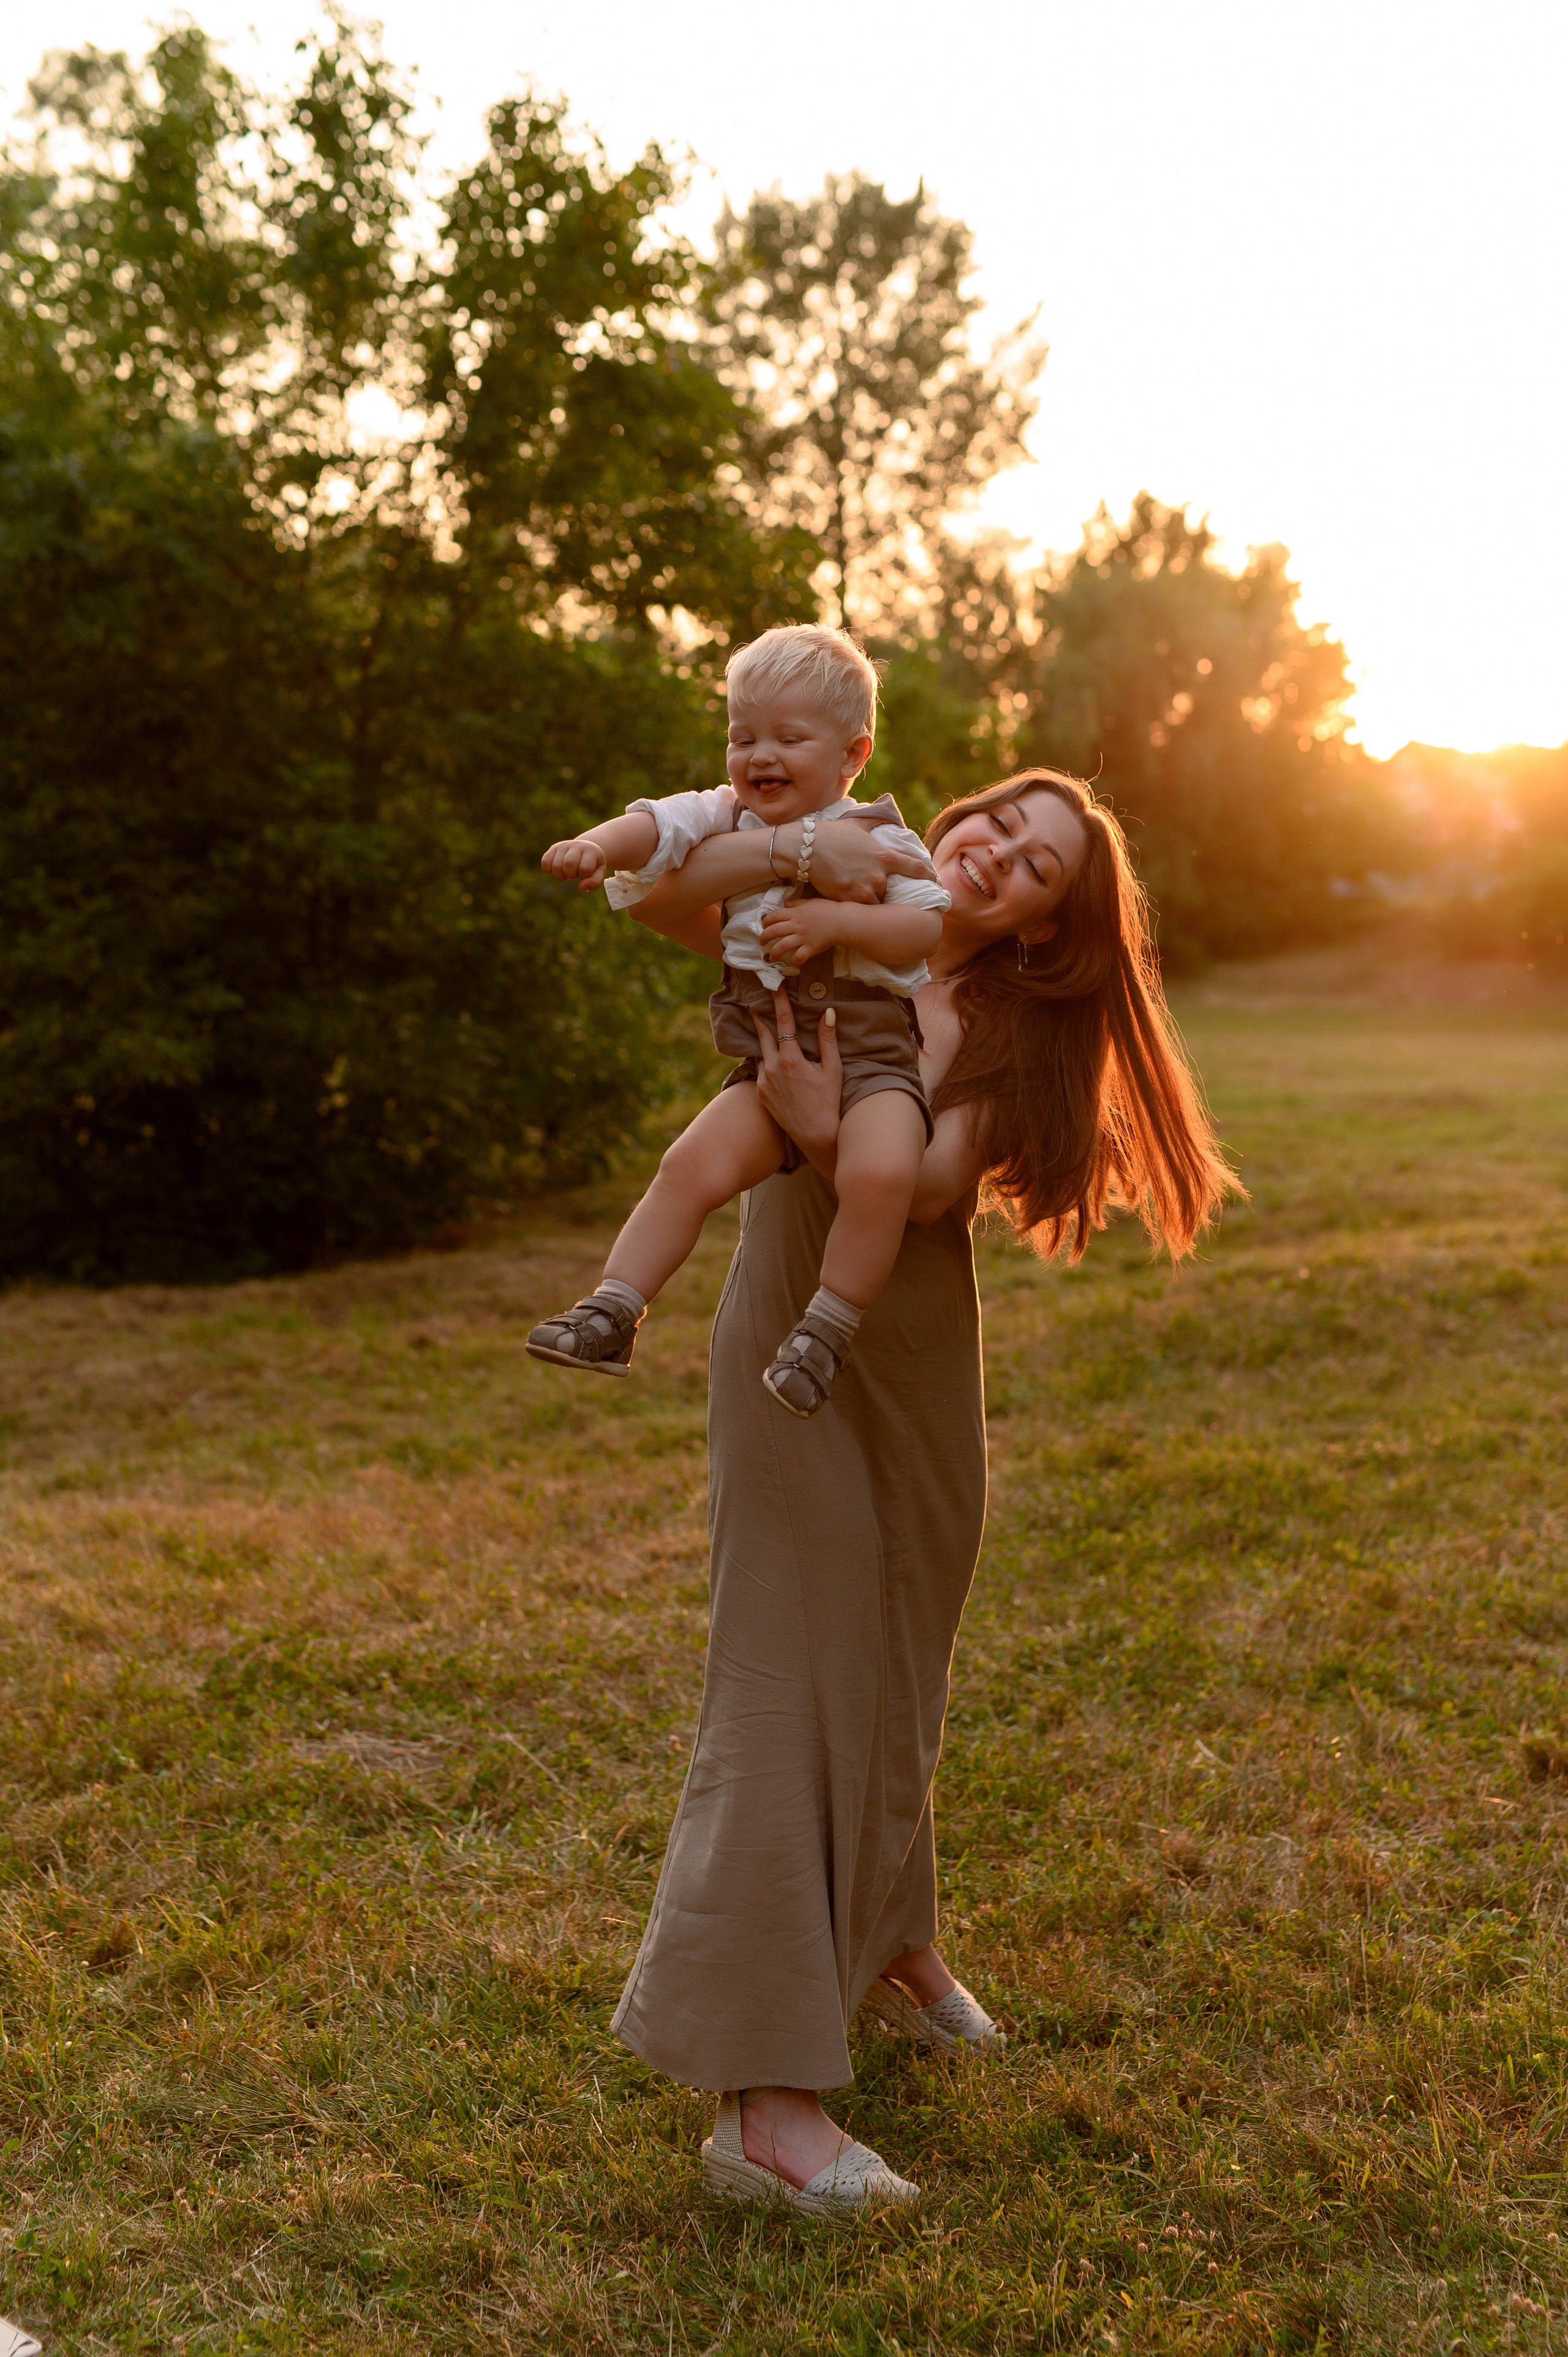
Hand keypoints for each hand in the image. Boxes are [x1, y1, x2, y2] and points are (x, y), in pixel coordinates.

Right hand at [541, 836, 607, 889]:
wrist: (585, 849)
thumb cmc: (592, 864)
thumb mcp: (598, 873)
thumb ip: (594, 882)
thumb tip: (581, 887)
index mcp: (591, 851)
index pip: (584, 868)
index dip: (584, 875)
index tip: (585, 872)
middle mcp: (577, 845)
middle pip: (568, 864)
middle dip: (570, 875)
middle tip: (574, 874)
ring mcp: (564, 845)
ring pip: (556, 865)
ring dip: (560, 875)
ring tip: (567, 872)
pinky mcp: (553, 848)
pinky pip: (545, 862)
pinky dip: (549, 870)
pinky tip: (558, 869)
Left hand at [754, 990, 842, 1162]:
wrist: (816, 1134)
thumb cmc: (829, 1101)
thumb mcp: (833, 1069)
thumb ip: (828, 1039)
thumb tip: (828, 1012)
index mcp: (791, 1059)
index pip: (783, 1023)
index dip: (779, 1002)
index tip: (774, 986)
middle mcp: (772, 1069)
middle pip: (763, 1035)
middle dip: (759, 1018)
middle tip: (754, 1004)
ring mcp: (763, 1082)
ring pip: (760, 1054)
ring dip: (763, 1043)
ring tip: (763, 1032)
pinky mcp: (760, 1094)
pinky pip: (759, 1071)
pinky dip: (764, 1063)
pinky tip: (769, 1061)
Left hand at [759, 895, 840, 969]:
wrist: (842, 921)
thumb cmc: (828, 909)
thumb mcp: (810, 902)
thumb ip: (797, 904)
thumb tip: (786, 904)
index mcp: (795, 913)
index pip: (774, 916)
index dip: (766, 921)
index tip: (764, 925)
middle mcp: (796, 925)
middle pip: (773, 931)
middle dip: (764, 937)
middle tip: (762, 942)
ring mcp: (802, 937)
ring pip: (782, 946)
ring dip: (774, 952)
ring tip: (771, 957)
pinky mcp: (810, 948)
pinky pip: (798, 957)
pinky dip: (794, 960)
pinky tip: (793, 961)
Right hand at [796, 812, 932, 903]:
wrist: (806, 850)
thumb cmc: (832, 834)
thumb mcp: (858, 823)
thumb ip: (876, 819)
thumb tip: (888, 809)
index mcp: (884, 856)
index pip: (915, 868)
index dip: (929, 875)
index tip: (935, 880)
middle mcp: (878, 875)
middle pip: (890, 889)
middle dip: (884, 888)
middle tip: (871, 883)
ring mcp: (864, 890)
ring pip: (875, 901)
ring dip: (870, 897)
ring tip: (856, 888)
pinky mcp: (850, 901)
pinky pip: (860, 908)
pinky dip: (856, 904)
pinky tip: (847, 894)